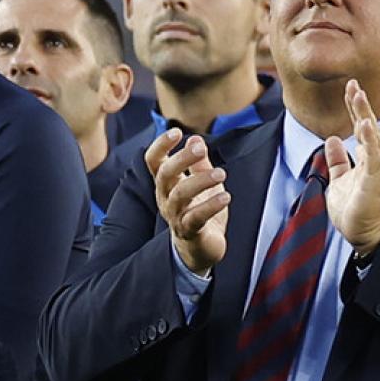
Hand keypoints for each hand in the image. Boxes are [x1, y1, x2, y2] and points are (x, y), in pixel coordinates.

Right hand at [146, 130, 228, 275]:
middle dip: (181, 159)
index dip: (161, 145)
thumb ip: (198, 162)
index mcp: (165, 184)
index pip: (154, 161)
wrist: (200, 248)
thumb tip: (195, 139)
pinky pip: (197, 217)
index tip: (176, 132)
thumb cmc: (198, 211)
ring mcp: (175, 216)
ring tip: (221, 173)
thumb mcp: (200, 182)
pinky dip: (211, 205)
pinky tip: (225, 196)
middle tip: (200, 148)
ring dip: (200, 181)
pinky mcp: (189, 231)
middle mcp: (165, 198)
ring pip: (180, 195)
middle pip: (165, 175)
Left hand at [324, 79, 379, 254]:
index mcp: (368, 158)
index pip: (362, 127)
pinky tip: (364, 125)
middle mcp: (377, 161)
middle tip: (353, 84)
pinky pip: (373, 158)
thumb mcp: (339, 180)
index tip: (350, 87)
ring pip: (373, 138)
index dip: (356, 107)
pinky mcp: (375, 182)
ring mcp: (377, 171)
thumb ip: (337, 160)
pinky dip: (369, 141)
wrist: (363, 235)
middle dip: (361, 105)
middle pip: (369, 127)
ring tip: (359, 97)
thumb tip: (332, 140)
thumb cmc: (355, 210)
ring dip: (366, 116)